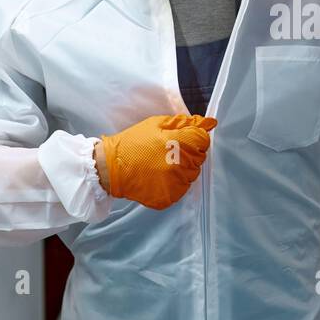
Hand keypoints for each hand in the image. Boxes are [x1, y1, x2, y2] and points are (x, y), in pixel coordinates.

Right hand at [96, 114, 216, 209]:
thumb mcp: (156, 124)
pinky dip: (175, 182)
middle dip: (188, 152)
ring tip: (162, 164)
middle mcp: (179, 165)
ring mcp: (175, 183)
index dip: (194, 138)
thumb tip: (209, 123)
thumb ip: (185, 123)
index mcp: (177, 143)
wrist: (111, 167)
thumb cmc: (133, 143)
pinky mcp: (170, 197)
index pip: (203, 140)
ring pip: (192, 173)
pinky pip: (183, 188)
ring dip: (183, 168)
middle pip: (199, 157)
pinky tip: (160, 176)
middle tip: (168, 151)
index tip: (182, 139)